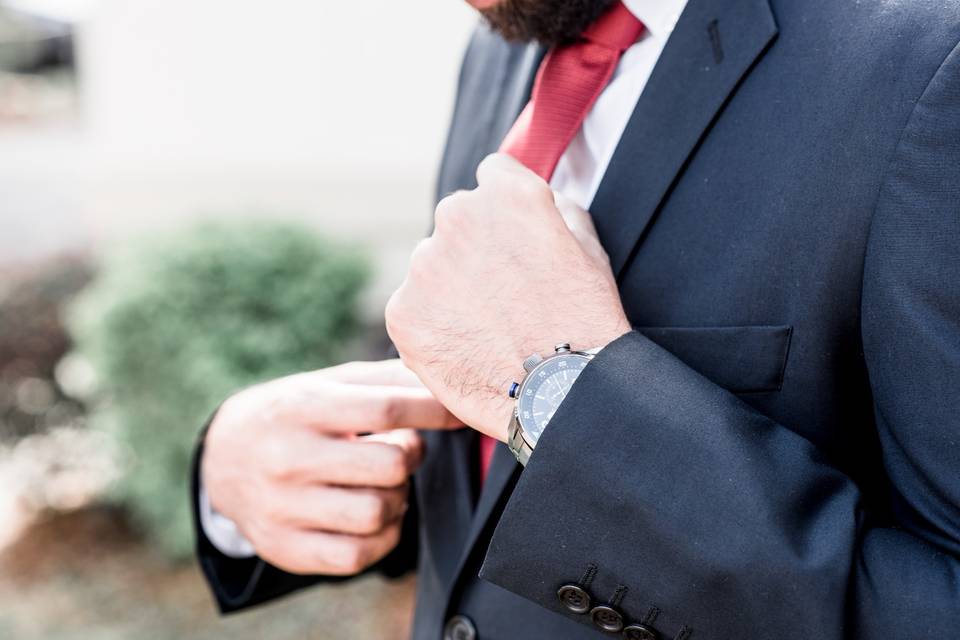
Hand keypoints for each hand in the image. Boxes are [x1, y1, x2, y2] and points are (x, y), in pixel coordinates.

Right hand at [202, 359, 460, 574]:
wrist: (221, 459)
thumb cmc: (294, 414)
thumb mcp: (327, 384)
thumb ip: (384, 379)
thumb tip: (443, 378)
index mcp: (302, 407)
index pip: (386, 409)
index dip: (434, 411)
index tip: (459, 413)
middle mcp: (288, 457)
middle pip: (390, 465)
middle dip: (411, 456)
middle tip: (401, 450)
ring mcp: (283, 507)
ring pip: (378, 513)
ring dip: (397, 499)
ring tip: (383, 485)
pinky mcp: (285, 548)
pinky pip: (358, 555)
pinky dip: (381, 537)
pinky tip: (372, 516)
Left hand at [385, 153, 630, 441]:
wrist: (565, 393)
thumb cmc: (586, 320)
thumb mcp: (588, 244)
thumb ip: (553, 207)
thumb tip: (532, 200)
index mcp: (506, 193)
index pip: (492, 176)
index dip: (506, 211)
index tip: (515, 239)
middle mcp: (457, 217)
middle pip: (456, 221)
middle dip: (475, 247)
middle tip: (504, 294)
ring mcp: (424, 266)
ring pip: (431, 267)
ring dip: (450, 287)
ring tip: (488, 329)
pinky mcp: (402, 313)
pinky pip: (413, 309)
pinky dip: (432, 326)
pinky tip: (467, 349)